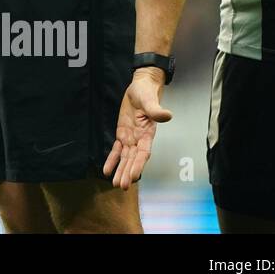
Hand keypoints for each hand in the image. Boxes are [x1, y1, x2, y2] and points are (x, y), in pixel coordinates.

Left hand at [102, 70, 172, 188]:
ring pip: (125, 157)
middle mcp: (140, 139)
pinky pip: (116, 149)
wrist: (140, 87)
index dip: (139, 164)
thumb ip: (156, 110)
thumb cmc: (147, 93)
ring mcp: (131, 137)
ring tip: (115, 184)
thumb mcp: (150, 100)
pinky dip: (112, 159)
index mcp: (148, 133)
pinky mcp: (122, 133)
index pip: (144, 152)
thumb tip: (167, 115)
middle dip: (128, 172)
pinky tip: (107, 170)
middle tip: (122, 186)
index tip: (134, 176)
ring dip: (120, 170)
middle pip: (133, 159)